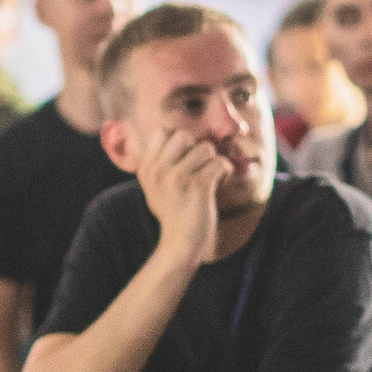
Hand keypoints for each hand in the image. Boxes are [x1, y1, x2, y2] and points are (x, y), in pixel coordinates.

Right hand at [143, 127, 228, 263]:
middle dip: (197, 149)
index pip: (163, 131)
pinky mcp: (198, 186)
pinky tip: (219, 183)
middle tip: (200, 167)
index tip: (186, 156)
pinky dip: (225, 172)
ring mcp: (177, 177)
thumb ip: (158, 161)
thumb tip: (170, 128)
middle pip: (184, 135)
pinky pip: (220, 163)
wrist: (181, 244)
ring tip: (209, 177)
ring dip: (213, 162)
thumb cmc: (173, 213)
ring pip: (206, 148)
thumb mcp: (154, 186)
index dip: (179, 140)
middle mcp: (159, 170)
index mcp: (147, 168)